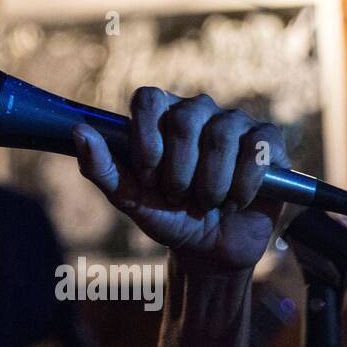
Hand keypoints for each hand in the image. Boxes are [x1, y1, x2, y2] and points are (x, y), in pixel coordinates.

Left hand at [71, 88, 290, 271]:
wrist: (210, 249)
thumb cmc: (167, 216)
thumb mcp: (129, 199)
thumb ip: (101, 167)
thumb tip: (79, 132)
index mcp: (161, 116)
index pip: (147, 98)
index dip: (146, 136)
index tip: (148, 174)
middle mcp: (197, 110)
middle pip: (185, 117)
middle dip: (179, 169)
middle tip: (178, 195)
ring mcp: (234, 122)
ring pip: (221, 135)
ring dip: (210, 182)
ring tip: (207, 202)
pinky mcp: (267, 141)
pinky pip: (257, 148)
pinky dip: (243, 184)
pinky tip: (237, 199)